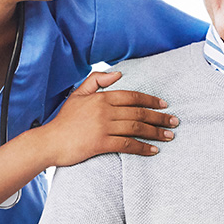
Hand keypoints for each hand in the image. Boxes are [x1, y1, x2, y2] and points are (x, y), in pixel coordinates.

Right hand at [40, 71, 178, 164]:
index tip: (164, 105)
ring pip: (136, 128)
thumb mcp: (78, 95)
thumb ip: (96, 80)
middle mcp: (104, 111)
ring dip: (155, 132)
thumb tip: (118, 73)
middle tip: (174, 122)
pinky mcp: (100, 144)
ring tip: (169, 136)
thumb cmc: (64, 120)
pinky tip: (153, 150)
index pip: (132, 96)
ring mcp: (103, 127)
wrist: (49, 142)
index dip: (150, 100)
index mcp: (101, 98)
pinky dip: (142, 147)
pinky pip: (127, 144)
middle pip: (138, 113)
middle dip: (159, 118)